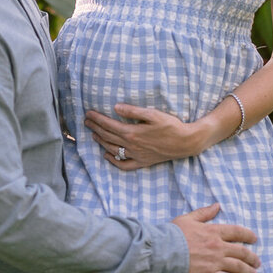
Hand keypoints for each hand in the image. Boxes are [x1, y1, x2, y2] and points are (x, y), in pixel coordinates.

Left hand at [87, 104, 211, 169]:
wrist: (186, 142)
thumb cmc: (171, 125)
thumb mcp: (152, 114)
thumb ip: (133, 111)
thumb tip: (115, 107)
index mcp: (132, 132)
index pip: (109, 125)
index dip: (97, 119)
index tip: (88, 114)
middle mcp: (132, 146)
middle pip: (108, 137)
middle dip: (95, 128)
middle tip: (86, 122)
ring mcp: (137, 155)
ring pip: (113, 150)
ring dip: (101, 142)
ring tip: (93, 135)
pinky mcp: (143, 162)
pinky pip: (125, 165)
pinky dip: (114, 161)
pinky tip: (108, 156)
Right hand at [171, 204, 259, 272]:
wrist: (163, 251)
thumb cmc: (173, 234)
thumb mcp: (188, 219)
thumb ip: (204, 213)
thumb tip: (217, 205)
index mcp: (213, 231)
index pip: (237, 232)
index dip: (248, 235)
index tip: (254, 239)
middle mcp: (218, 246)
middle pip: (241, 251)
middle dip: (252, 257)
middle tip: (257, 262)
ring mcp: (215, 262)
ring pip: (238, 266)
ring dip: (248, 271)